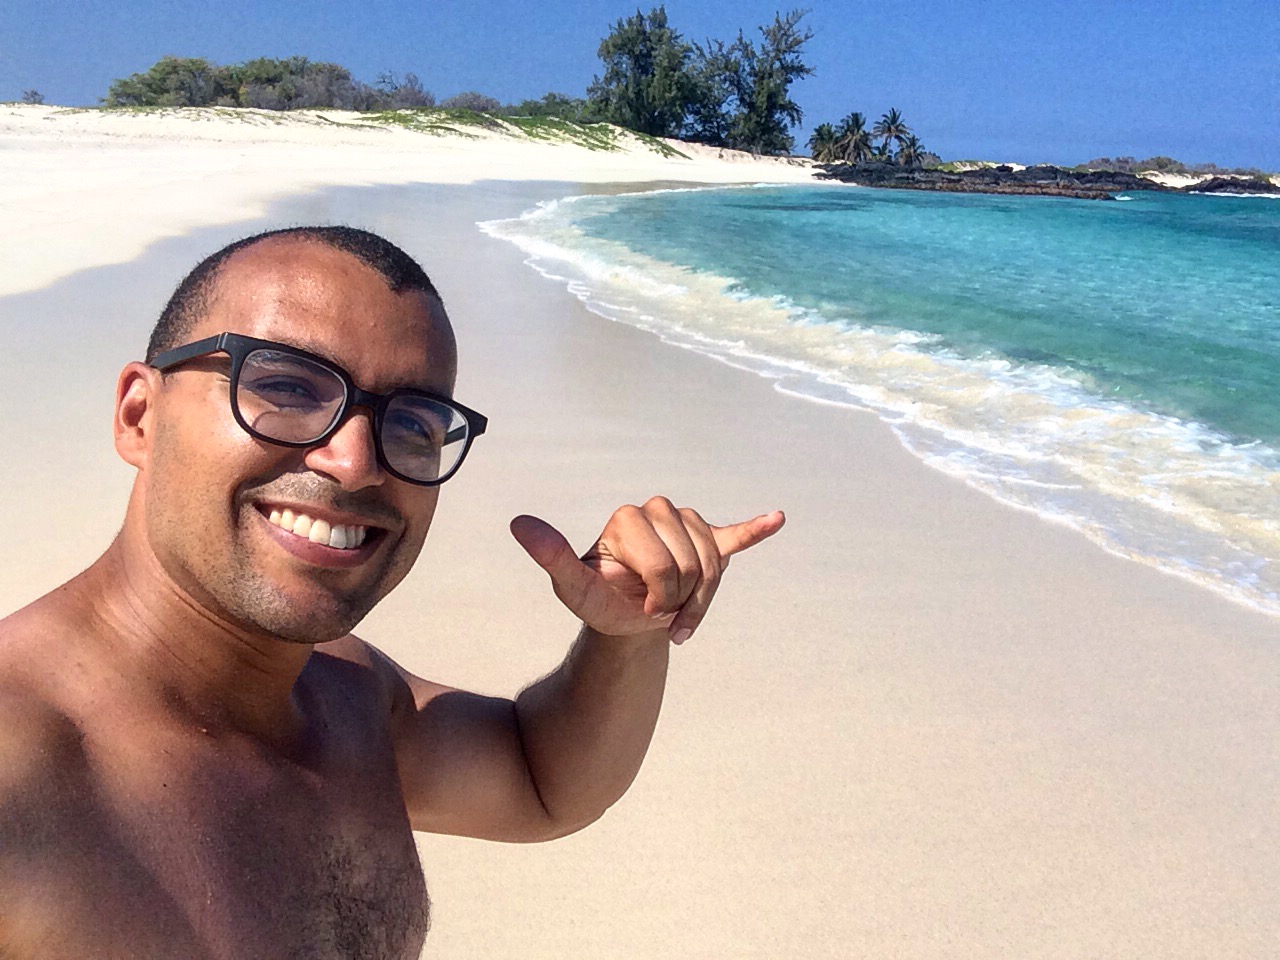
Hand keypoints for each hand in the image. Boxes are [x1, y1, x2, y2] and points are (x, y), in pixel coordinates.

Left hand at [510, 497, 784, 643]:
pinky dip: (755, 530)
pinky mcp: (710, 540)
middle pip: (693, 561)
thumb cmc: (600, 601)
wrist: (625, 616)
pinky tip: (776, 519)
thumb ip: (552, 556)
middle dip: (682, 597)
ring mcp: (687, 526)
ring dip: (704, 599)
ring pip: (715, 563)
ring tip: (682, 615)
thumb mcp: (574, 586)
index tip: (643, 610)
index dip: (659, 594)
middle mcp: (659, 512)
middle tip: (662, 613)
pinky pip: (735, 535)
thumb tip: (518, 524)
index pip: (664, 561)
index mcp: (630, 518)